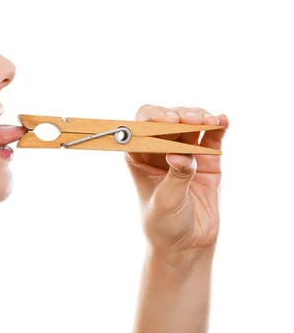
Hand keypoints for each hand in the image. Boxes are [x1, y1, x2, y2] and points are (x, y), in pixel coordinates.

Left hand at [125, 105, 228, 265]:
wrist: (187, 245)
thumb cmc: (164, 224)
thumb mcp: (166, 201)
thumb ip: (175, 177)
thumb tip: (181, 155)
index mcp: (139, 156)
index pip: (142, 128)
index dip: (153, 119)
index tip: (168, 120)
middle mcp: (159, 150)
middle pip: (168, 121)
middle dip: (179, 116)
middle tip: (191, 120)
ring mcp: (184, 152)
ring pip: (190, 125)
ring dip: (199, 117)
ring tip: (209, 120)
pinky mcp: (207, 160)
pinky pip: (212, 137)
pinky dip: (217, 127)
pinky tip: (222, 120)